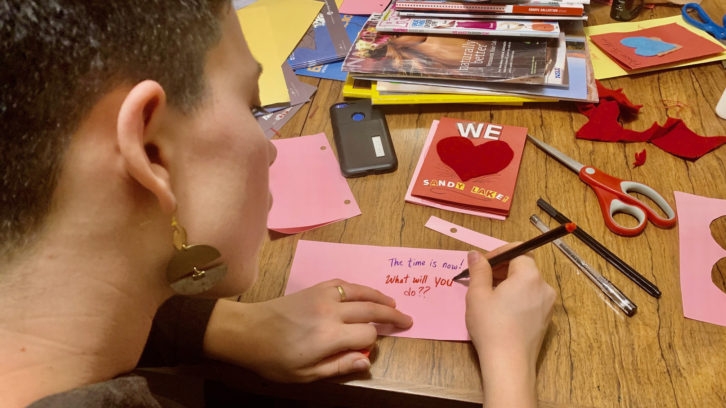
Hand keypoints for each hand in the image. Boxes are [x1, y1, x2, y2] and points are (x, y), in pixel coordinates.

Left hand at [203, 279, 412, 382]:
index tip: (369, 349)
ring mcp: (323, 296)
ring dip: (380, 297)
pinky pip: (343, 284)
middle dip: (392, 315)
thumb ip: (339, 367)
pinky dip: (358, 287)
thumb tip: (367, 361)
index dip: (374, 341)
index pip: (367, 333)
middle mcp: (331, 312)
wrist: (248, 331)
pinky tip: (365, 293)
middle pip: (370, 309)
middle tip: (408, 319)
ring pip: (360, 292)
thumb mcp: (306, 374)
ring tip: (394, 303)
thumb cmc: (275, 359)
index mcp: (330, 336)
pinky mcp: (315, 288)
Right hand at [464, 247, 555, 407]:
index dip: (498, 253)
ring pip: (527, 284)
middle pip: (524, 266)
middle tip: (481, 280)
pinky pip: (531, 299)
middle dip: (502, 268)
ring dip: (509, 284)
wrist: (509, 363)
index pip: (517, 250)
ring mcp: (548, 305)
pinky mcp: (546, 320)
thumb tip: (475, 254)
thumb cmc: (491, 325)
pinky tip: (501, 313)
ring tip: (489, 297)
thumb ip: (478, 270)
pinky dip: (517, 298)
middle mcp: (544, 286)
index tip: (481, 265)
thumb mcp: (477, 294)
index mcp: (529, 275)